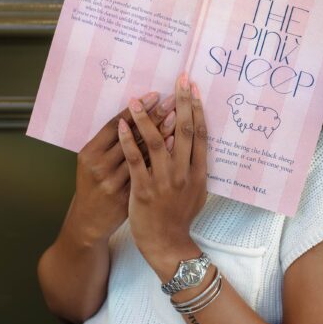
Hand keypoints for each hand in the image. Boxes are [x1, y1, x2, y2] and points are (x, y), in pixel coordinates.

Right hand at [73, 90, 177, 241]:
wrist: (89, 222)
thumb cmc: (93, 186)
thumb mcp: (92, 162)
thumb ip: (109, 143)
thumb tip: (135, 117)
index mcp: (89, 153)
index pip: (115, 124)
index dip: (136, 109)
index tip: (154, 94)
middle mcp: (100, 166)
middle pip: (132, 136)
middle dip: (154, 116)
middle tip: (172, 99)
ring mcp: (114, 183)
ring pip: (143, 154)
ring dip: (162, 133)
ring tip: (177, 116)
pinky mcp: (128, 196)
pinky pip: (149, 173)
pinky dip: (163, 158)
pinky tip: (175, 145)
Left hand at [117, 72, 207, 274]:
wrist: (167, 243)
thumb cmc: (180, 217)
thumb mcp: (197, 192)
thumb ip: (196, 168)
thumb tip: (196, 142)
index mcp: (199, 173)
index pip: (200, 134)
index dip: (197, 109)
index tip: (193, 88)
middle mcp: (184, 174)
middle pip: (184, 132)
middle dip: (181, 102)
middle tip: (179, 79)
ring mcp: (164, 182)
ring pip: (157, 142)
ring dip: (147, 117)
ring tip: (139, 98)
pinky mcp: (143, 189)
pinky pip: (135, 160)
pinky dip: (129, 140)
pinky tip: (123, 124)